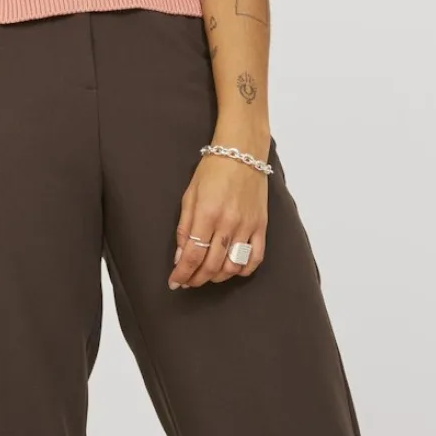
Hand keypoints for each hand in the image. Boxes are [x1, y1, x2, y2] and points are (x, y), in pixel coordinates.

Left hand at [168, 152, 267, 289]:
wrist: (241, 153)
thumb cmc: (212, 170)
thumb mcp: (189, 194)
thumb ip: (184, 227)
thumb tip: (180, 256)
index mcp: (206, 213)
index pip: (192, 254)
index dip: (182, 273)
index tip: (174, 282)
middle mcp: (228, 223)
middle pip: (211, 265)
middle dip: (196, 279)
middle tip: (187, 282)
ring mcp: (247, 226)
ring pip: (232, 266)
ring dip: (217, 277)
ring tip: (205, 276)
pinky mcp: (261, 226)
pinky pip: (255, 258)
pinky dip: (243, 270)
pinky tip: (231, 270)